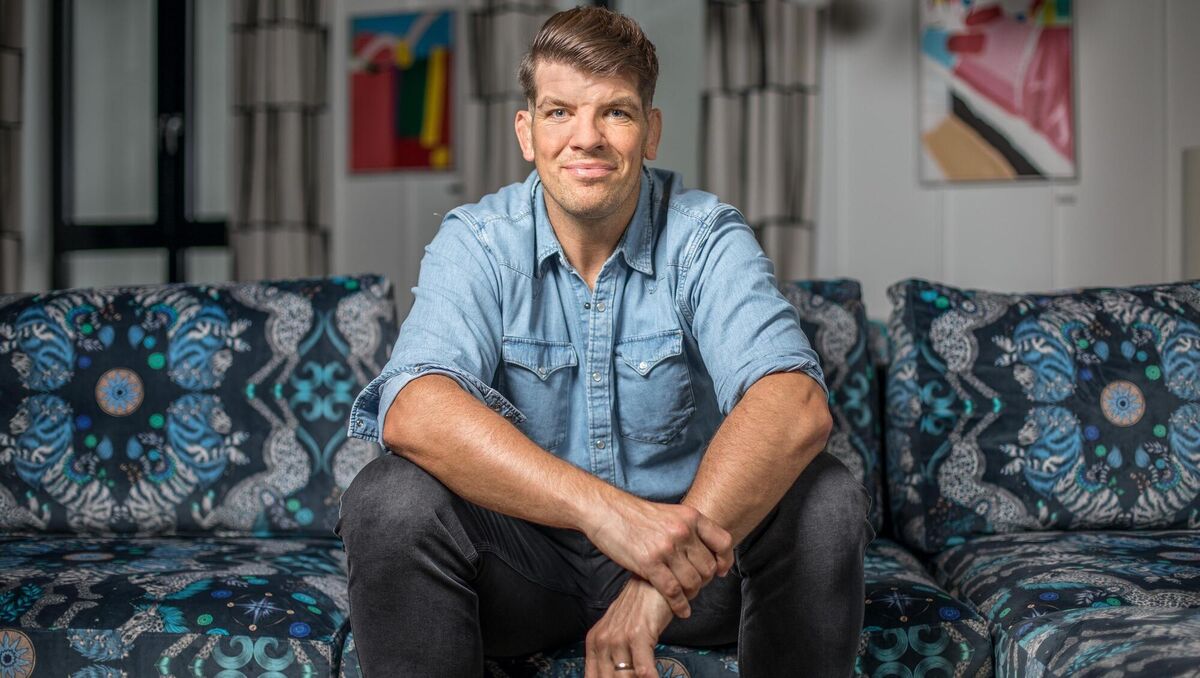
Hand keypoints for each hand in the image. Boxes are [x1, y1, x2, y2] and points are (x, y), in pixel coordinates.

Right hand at [584, 496, 732, 617]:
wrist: (605, 510)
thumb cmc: (634, 515)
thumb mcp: (669, 513)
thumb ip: (687, 529)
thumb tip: (703, 549)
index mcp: (690, 517)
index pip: (723, 542)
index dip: (724, 560)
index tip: (720, 571)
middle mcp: (682, 531)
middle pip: (708, 567)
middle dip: (704, 581)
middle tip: (695, 587)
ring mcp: (666, 547)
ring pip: (692, 582)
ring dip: (691, 594)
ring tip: (686, 598)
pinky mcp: (649, 563)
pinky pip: (673, 591)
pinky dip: (679, 605)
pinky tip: (680, 610)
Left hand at [585, 577, 673, 677]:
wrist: (654, 583)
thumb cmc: (641, 610)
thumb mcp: (620, 635)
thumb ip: (615, 659)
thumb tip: (620, 676)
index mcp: (594, 644)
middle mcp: (602, 642)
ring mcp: (619, 638)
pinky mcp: (638, 635)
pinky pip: (642, 669)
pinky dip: (649, 677)